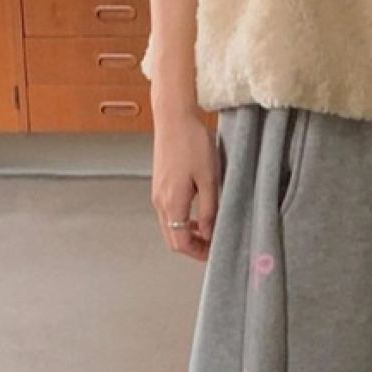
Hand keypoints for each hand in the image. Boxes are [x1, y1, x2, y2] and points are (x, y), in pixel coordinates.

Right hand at [152, 109, 220, 260]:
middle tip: (213, 246)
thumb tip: (210, 234)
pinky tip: (198, 214)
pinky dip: (182, 220)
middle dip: (192, 247)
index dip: (198, 253)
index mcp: (172, 203)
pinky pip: (168, 212)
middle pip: (172, 238)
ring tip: (209, 230)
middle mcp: (160, 202)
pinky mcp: (159, 185)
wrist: (174, 119)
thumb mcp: (209, 179)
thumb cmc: (193, 144)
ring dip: (187, 234)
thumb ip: (210, 210)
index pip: (181, 243)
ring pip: (170, 226)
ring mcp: (157, 194)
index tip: (214, 253)